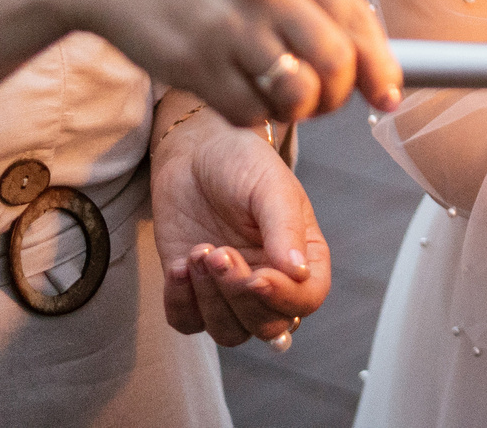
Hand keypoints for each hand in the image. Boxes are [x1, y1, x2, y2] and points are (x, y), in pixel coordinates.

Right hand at [40, 0, 400, 126]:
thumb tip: (363, 42)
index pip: (356, 17)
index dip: (379, 64)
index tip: (388, 93)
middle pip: (336, 62)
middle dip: (341, 93)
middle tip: (327, 99)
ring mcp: (226, 25)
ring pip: (296, 94)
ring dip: (301, 109)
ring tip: (286, 98)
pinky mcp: (191, 62)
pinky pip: (247, 111)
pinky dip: (253, 113)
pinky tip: (238, 92)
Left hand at [153, 111, 328, 344]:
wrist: (193, 154)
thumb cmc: (241, 162)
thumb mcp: (270, 186)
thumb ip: (285, 228)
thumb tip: (298, 272)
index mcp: (303, 255)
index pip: (308, 298)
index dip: (284, 298)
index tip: (256, 275)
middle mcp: (271, 278)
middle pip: (268, 324)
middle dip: (238, 295)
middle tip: (218, 252)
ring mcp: (231, 289)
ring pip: (230, 332)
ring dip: (210, 301)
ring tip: (198, 251)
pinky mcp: (194, 291)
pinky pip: (189, 324)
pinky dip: (181, 303)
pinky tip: (179, 266)